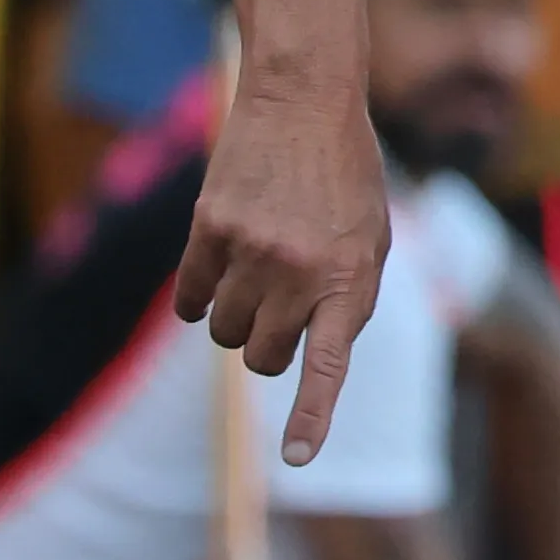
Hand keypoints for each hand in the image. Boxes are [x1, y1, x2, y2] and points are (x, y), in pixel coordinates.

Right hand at [176, 74, 391, 464]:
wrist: (306, 101)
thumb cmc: (347, 176)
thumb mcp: (370, 237)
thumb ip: (345, 298)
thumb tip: (311, 358)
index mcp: (349, 275)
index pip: (329, 362)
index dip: (311, 415)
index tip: (296, 459)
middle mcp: (300, 269)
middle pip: (262, 357)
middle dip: (269, 347)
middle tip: (281, 309)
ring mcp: (251, 250)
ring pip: (222, 333)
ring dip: (234, 319)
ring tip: (258, 272)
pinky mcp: (208, 230)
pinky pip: (189, 301)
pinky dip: (198, 298)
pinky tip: (219, 266)